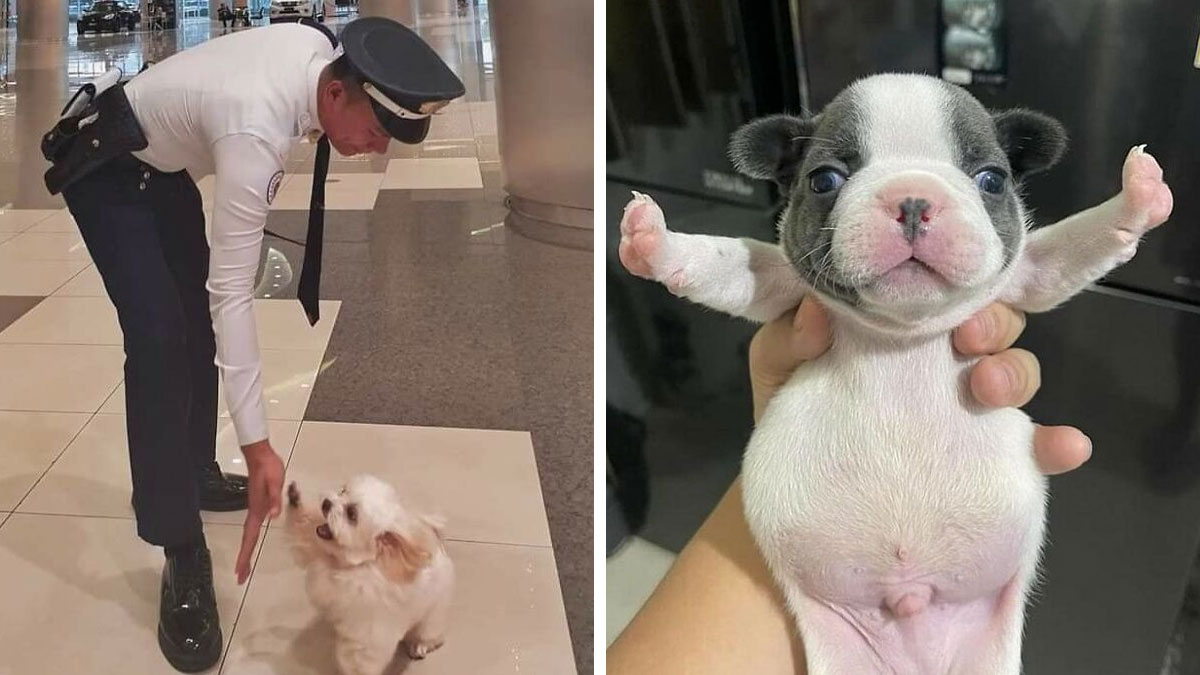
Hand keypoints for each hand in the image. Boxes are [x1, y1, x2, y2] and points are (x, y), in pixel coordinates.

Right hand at [234, 439, 283, 583]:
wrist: (260, 456)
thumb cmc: (268, 468)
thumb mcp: (275, 482)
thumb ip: (275, 499)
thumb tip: (273, 516)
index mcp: (257, 511)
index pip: (250, 538)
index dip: (245, 555)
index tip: (240, 572)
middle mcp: (254, 513)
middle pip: (247, 540)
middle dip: (243, 559)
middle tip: (240, 577)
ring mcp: (255, 509)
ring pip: (249, 535)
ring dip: (246, 551)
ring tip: (243, 566)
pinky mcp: (258, 505)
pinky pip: (252, 527)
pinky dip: (250, 538)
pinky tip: (251, 541)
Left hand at [748, 296, 1091, 474]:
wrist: (802, 498)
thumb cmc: (792, 416)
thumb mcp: (778, 372)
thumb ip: (786, 340)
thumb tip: (815, 313)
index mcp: (896, 327)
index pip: (938, 289)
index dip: (952, 282)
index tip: (941, 293)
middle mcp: (940, 361)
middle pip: (990, 321)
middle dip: (990, 321)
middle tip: (969, 339)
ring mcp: (967, 408)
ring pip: (1015, 371)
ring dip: (1015, 371)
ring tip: (988, 391)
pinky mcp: (989, 459)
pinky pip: (1037, 448)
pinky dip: (1058, 445)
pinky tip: (1064, 447)